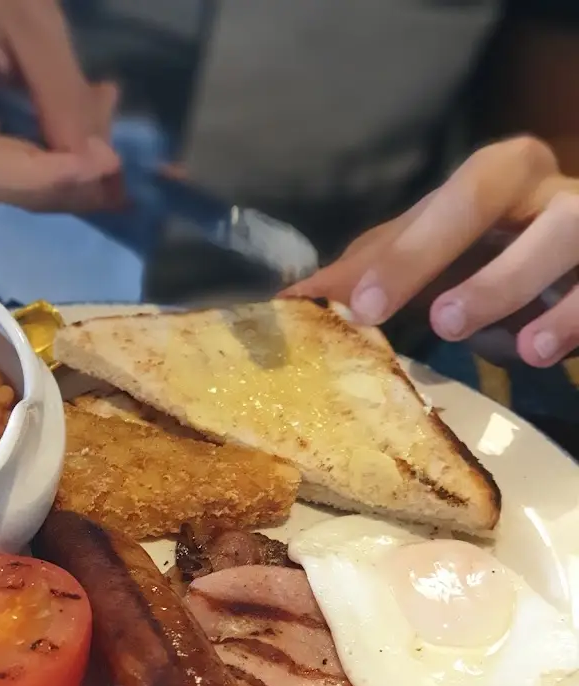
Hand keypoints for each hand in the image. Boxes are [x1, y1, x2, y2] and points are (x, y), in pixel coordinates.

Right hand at [0, 0, 120, 210]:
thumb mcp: (28, 11)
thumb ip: (63, 92)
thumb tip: (101, 166)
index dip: (38, 178)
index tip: (103, 163)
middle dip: (63, 182)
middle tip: (119, 160)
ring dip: (56, 174)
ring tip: (101, 140)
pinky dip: (35, 162)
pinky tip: (71, 138)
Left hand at [285, 136, 578, 366]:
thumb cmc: (499, 261)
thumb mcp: (440, 262)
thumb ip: (376, 273)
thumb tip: (292, 300)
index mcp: (499, 177)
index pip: (447, 198)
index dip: (405, 249)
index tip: (359, 304)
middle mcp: (547, 188)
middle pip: (495, 188)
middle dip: (437, 246)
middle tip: (420, 316)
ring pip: (567, 231)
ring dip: (509, 281)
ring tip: (462, 329)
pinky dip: (572, 316)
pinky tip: (539, 351)